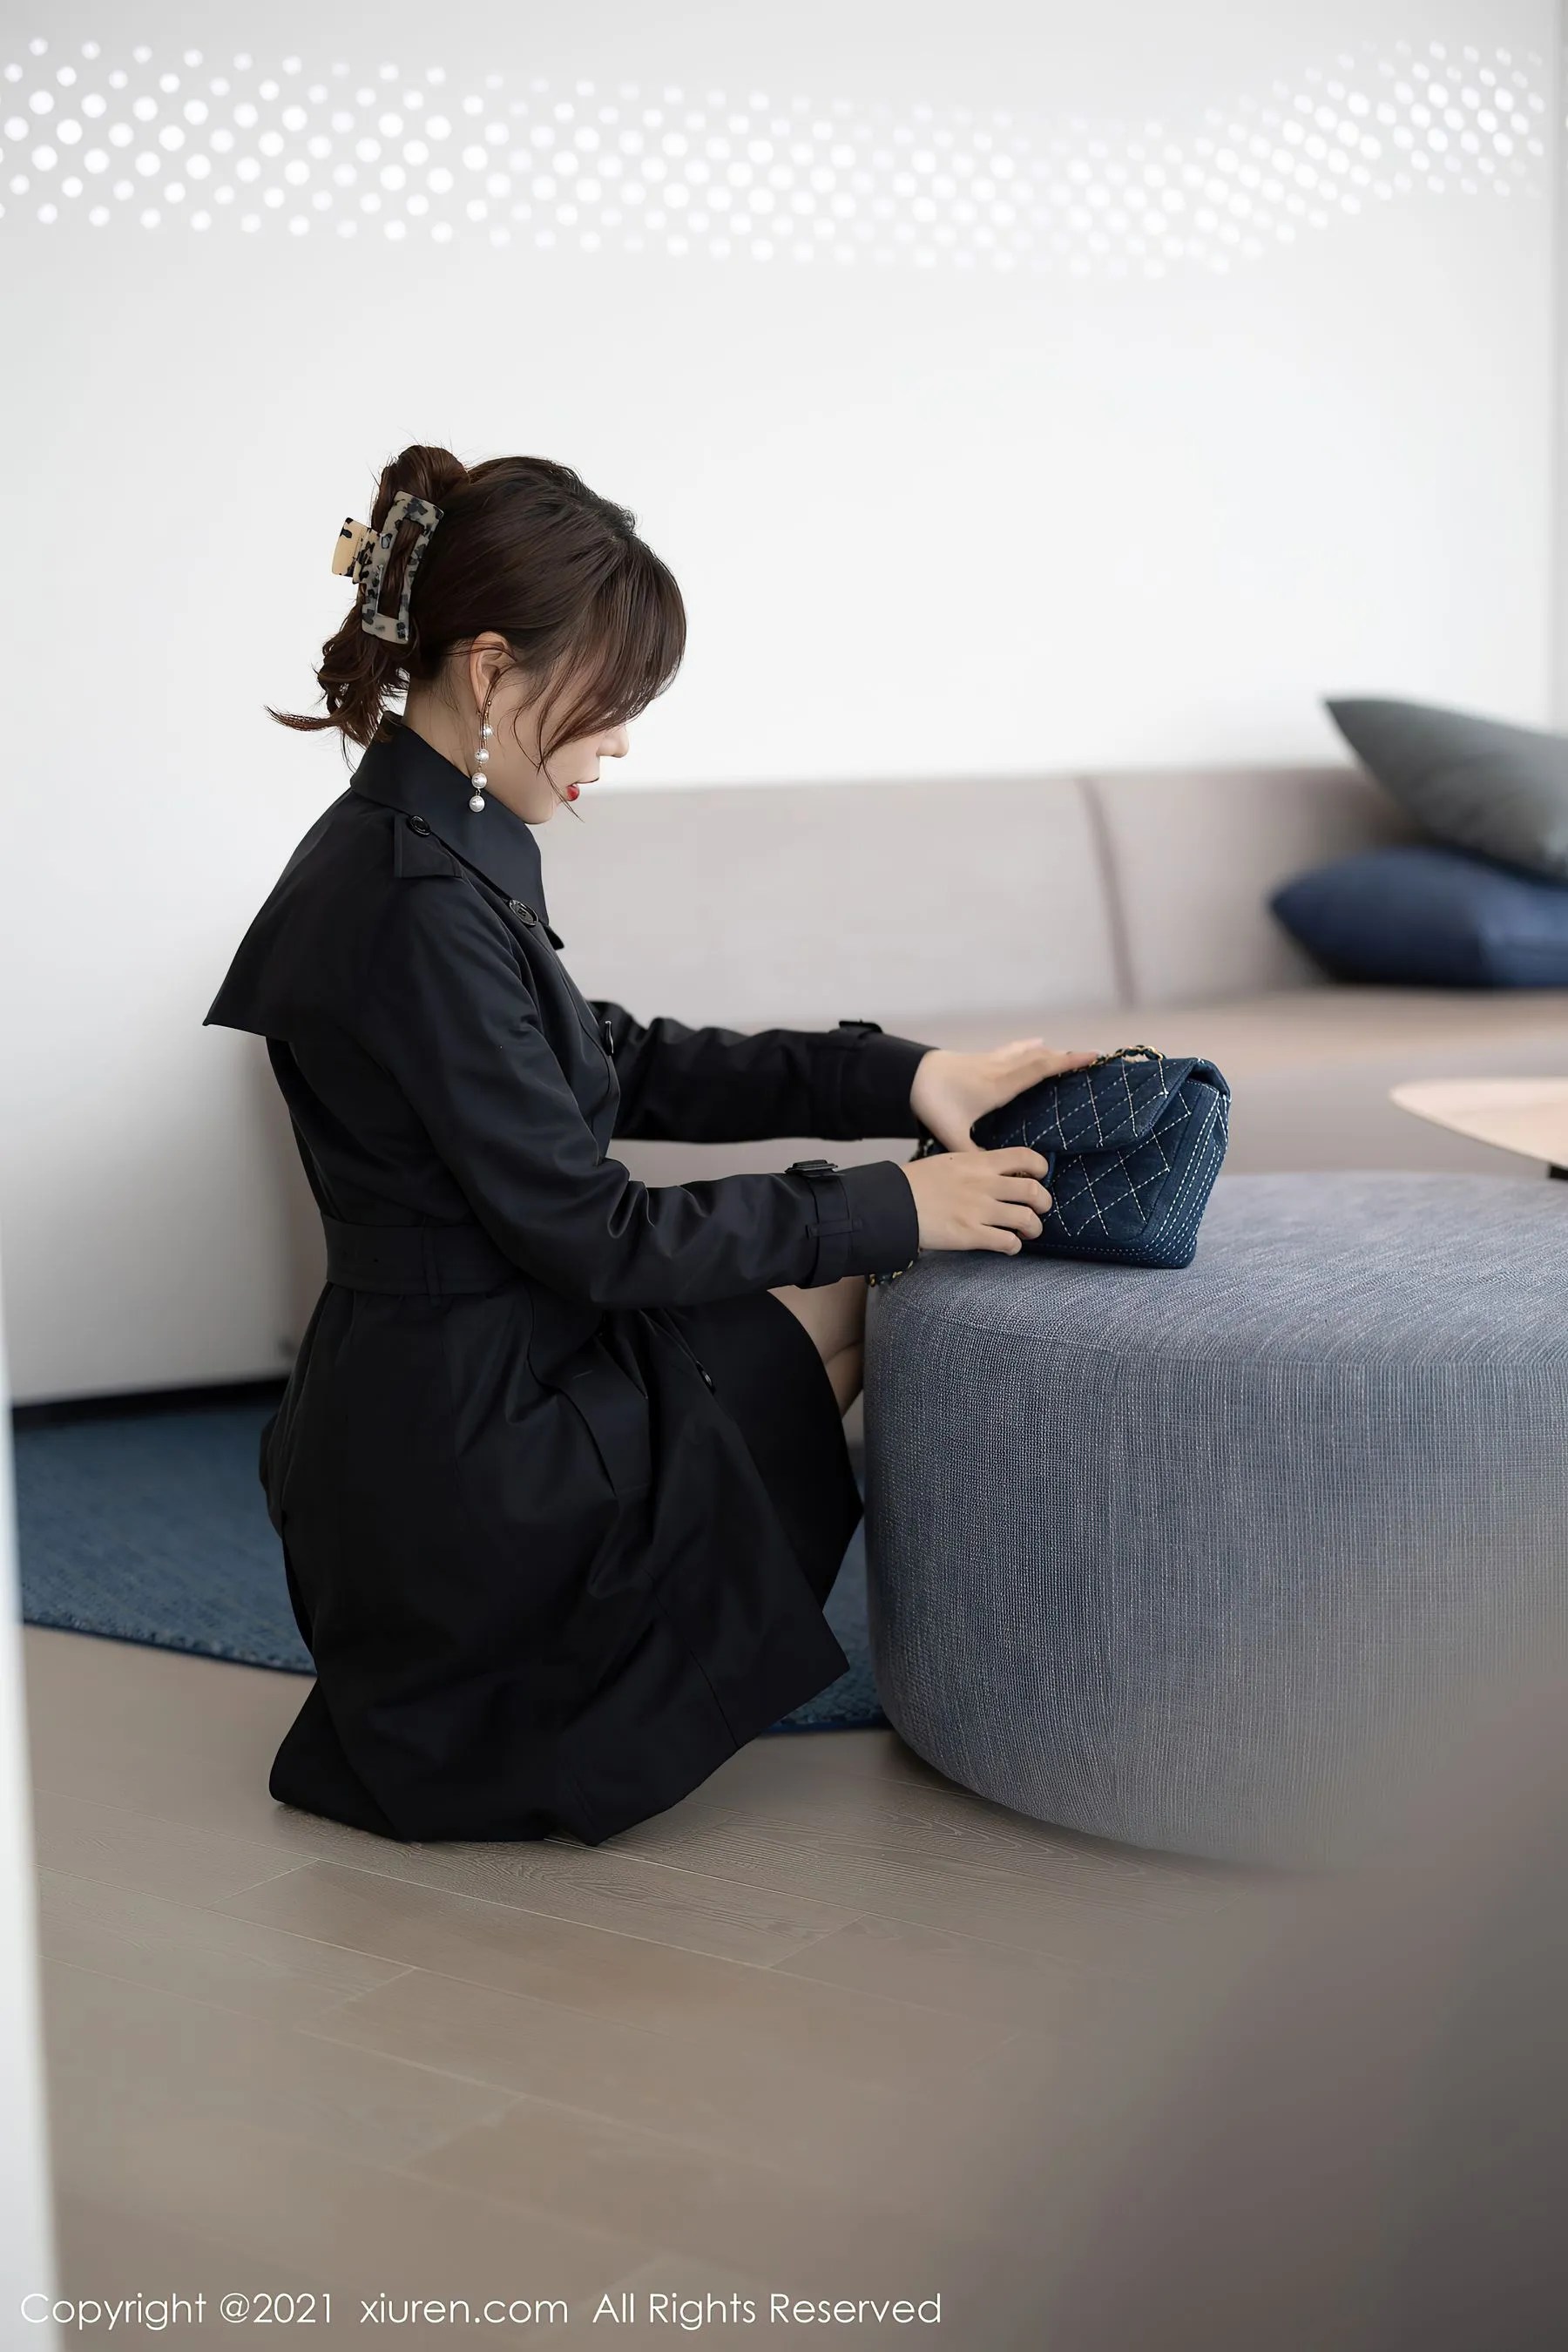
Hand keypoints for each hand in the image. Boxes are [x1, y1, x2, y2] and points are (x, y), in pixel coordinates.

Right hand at [901, 1145, 1053, 1256]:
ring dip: (1034, 1227)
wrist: (892, 1203)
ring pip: (1027, 1219)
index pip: (1025, 1157)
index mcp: (979, 1163)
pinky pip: (1008, 1242)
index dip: (1041, 1167)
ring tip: (1029, 1231)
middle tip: (1040, 1208)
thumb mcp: (949, 1162)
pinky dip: (1014, 1246)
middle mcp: (984, 1185)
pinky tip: (1009, 1245)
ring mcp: (979, 1211)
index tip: (1040, 1176)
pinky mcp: (971, 1235)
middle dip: (1044, 1202)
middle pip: (1034, 1191)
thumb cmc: (916, 1183)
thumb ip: (976, 1165)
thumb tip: (995, 1170)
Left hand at [908, 1038, 1100, 1153]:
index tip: (1091, 1057)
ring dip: (1052, 1051)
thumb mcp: (953, 1134)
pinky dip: (1030, 1046)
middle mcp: (999, 1068)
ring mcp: (991, 1060)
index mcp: (998, 1086)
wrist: (908, 1076)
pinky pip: (1014, 1049)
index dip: (1066, 1062)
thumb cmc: (933, 1103)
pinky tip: (1039, 1041)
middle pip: (1040, 1057)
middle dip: (1067, 1056)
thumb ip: (974, 1156)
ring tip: (1073, 1053)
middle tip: (1094, 1057)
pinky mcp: (982, 1058)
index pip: (1039, 1069)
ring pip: (1029, 1050)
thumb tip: (994, 1178)